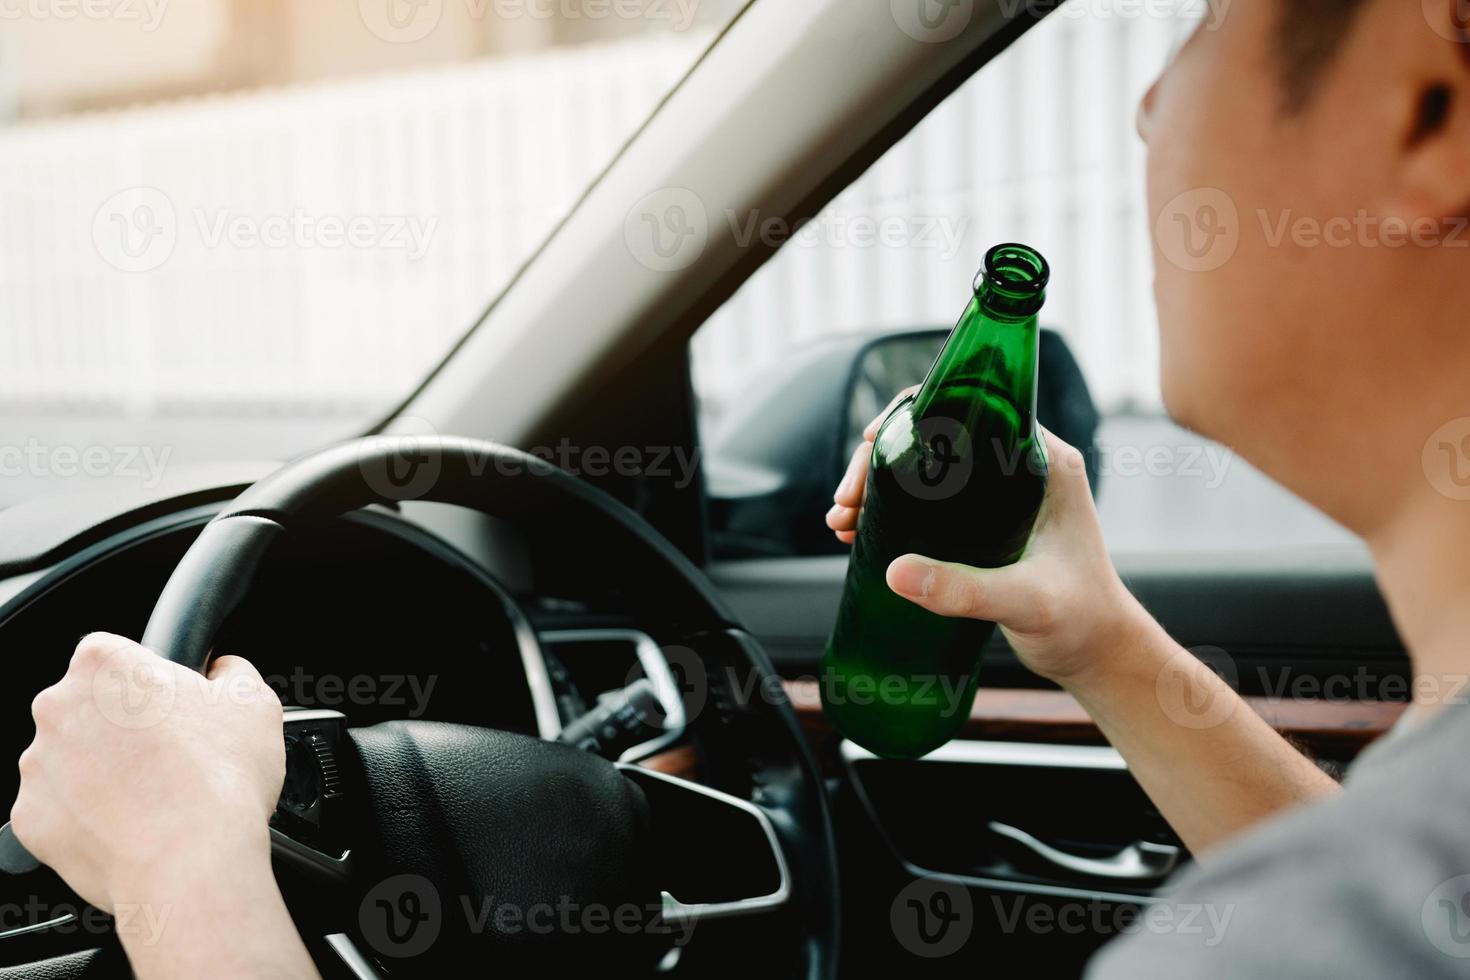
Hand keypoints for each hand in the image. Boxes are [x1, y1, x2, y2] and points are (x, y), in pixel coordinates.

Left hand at [11, 633, 284, 913]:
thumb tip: (223, 672)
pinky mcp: (30, 818)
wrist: (190, 864)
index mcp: (104, 664)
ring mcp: (38, 766)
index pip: (113, 653)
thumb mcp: (254, 702)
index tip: (170, 705)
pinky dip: (87, 816)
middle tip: (169, 754)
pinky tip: (129, 824)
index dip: (147, 679)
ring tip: (155, 796)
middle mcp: (57, 708)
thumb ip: (231, 672)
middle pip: (87, 705)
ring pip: (70, 758)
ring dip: (102, 771)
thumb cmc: (220, 780)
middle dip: (121, 726)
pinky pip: (59, 809)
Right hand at [826, 394, 1147, 685]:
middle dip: (879, 460)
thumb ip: (966, 590)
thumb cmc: (1082, 620)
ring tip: (840, 519)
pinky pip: (926, 501)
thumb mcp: (1026, 602)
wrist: (1096, 655)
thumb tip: (895, 572)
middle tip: (846, 500)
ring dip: (877, 485)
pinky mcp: (983, 525)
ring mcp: (999, 496)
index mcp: (1042, 462)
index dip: (911, 414)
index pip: (969, 406)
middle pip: (935, 436)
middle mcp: (1020, 468)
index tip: (869, 441)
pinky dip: (889, 510)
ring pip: (924, 469)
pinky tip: (855, 533)